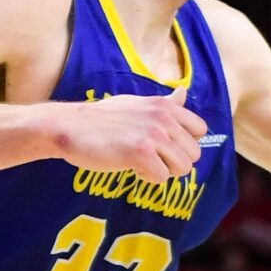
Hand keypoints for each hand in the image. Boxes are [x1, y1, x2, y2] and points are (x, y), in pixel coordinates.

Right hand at [52, 82, 206, 184]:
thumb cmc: (103, 118)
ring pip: (183, 168)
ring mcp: (152, 134)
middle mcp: (162, 117)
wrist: (69, 126)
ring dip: (164, 171)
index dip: (185, 143)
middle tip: (152, 158)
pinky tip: (133, 168)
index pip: (200, 130)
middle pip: (194, 153)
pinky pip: (162, 178)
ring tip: (143, 162)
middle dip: (175, 161)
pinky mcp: (140, 153)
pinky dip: (148, 178)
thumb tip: (183, 92)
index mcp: (164, 105)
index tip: (165, 146)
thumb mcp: (137, 104)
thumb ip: (164, 104)